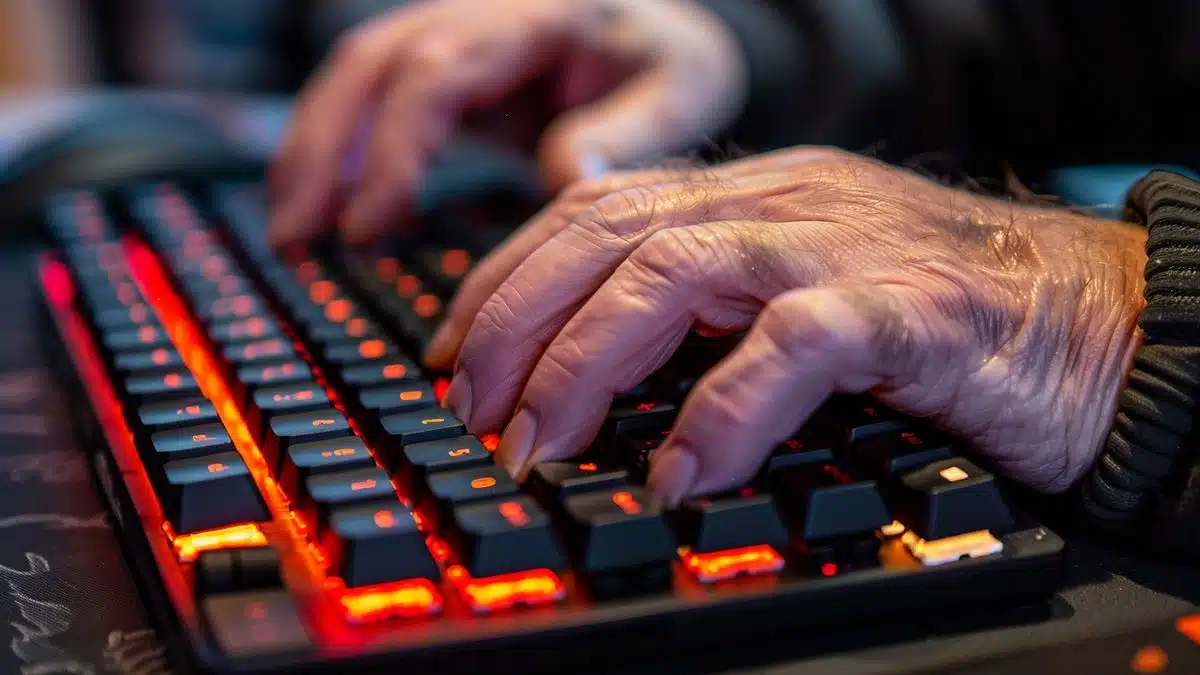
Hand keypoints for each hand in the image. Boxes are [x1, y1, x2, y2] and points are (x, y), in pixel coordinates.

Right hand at [267, 0, 746, 246]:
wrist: (664, 30)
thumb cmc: (672, 61)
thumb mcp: (681, 93)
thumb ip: (626, 135)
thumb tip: (562, 180)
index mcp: (535, 18)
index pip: (437, 73)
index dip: (393, 150)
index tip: (367, 225)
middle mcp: (479, 16)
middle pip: (370, 63)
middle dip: (321, 150)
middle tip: (296, 239)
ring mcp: (454, 38)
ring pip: (356, 74)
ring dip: (312, 150)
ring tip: (291, 233)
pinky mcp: (444, 70)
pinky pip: (371, 97)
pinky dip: (340, 150)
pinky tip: (323, 206)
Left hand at [425, 147, 1147, 503]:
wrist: (1097, 321)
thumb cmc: (944, 318)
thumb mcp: (804, 287)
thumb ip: (714, 305)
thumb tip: (604, 365)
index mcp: (752, 196)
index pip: (595, 210)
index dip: (508, 278)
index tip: (456, 352)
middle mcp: (781, 204)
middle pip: (608, 233)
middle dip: (516, 322)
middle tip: (474, 411)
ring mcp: (839, 247)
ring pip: (674, 272)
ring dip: (585, 364)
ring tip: (539, 445)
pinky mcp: (903, 310)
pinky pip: (789, 348)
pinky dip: (720, 414)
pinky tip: (682, 474)